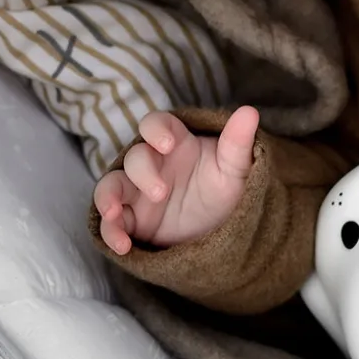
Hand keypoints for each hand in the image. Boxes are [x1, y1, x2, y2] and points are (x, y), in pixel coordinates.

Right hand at [93, 106, 259, 254]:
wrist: (226, 228)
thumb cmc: (228, 187)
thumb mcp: (236, 168)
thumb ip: (238, 142)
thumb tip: (249, 112)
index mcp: (176, 142)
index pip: (155, 124)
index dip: (155, 130)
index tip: (167, 144)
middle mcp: (153, 164)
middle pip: (134, 158)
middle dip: (143, 172)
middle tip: (162, 192)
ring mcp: (138, 193)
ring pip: (111, 186)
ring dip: (108, 198)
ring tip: (115, 213)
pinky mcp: (132, 220)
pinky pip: (112, 223)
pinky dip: (110, 232)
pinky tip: (123, 245)